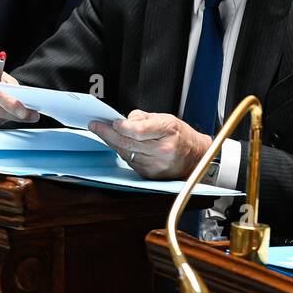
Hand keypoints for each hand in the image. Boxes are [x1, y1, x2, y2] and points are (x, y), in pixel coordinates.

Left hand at [88, 111, 211, 180]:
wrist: (197, 157)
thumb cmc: (182, 136)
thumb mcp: (167, 118)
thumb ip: (144, 118)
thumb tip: (124, 120)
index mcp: (168, 131)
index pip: (137, 130)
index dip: (120, 126)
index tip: (110, 121)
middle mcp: (163, 150)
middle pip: (127, 143)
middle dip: (108, 133)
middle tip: (95, 125)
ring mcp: (156, 165)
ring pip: (126, 153)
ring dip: (112, 143)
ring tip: (104, 132)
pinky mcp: (151, 174)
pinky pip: (130, 161)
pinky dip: (122, 152)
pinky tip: (118, 144)